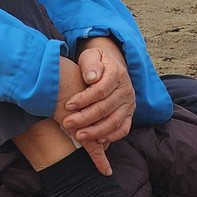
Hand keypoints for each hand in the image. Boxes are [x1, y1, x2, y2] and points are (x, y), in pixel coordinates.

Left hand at [61, 39, 135, 174]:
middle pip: (106, 107)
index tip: (67, 105)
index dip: (83, 99)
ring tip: (79, 135)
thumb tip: (91, 77)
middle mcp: (126, 89)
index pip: (100, 90)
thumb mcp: (91, 56)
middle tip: (67, 123)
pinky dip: (111, 137)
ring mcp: (129, 103)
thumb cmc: (94, 64)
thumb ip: (90, 63)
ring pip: (115, 121)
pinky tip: (97, 140)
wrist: (109, 68)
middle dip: (85, 118)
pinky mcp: (129, 114)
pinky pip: (124, 129)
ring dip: (96, 131)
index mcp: (117, 73)